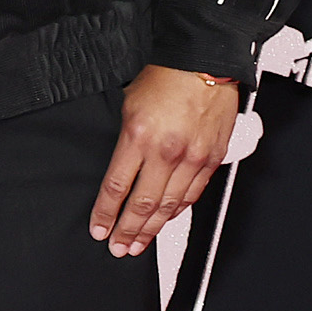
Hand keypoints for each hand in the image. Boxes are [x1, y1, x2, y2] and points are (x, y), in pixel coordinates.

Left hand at [89, 65, 241, 256]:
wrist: (204, 62)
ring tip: (139, 244)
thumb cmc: (165, 77)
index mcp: (138, 137)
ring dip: (153, 228)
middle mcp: (167, 152)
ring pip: (170, 205)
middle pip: (143, 204)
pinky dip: (178, 211)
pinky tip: (167, 221)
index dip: (105, 213)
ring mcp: (193, 158)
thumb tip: (119, 172)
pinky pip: (193, 193)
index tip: (98, 229)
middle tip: (118, 248)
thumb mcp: (128, 105)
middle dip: (128, 230)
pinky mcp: (212, 158)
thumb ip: (125, 142)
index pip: (116, 188)